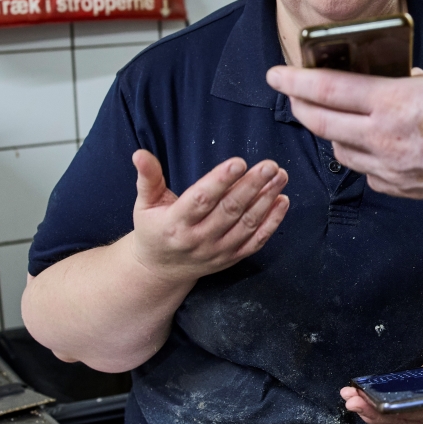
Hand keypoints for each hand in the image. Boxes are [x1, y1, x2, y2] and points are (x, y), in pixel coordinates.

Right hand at [129, 149, 289, 284]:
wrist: (161, 270)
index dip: (220, 181)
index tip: (239, 162)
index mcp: (175, 223)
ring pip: (247, 224)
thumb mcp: (145, 203)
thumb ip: (148, 178)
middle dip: (252, 186)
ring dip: (267, 200)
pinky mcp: (232, 258)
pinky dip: (272, 222)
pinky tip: (283, 201)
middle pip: (230, 210)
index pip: (201, 200)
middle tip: (270, 166)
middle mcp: (198, 239)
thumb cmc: (154, 229)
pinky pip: (256, 241)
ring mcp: (218, 251)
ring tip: (280, 177)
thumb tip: (140, 153)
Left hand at [266, 65, 422, 205]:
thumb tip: (392, 79)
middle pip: (322, 123)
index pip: (327, 90)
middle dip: (301, 107)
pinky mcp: (403, 188)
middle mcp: (385, 137)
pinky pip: (368, 172)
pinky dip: (362, 157)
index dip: (295, 81)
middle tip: (293, 96)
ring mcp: (392, 168)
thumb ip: (411, 80)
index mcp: (394, 102)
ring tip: (333, 119)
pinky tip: (371, 145)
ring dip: (331, 133)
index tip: (276, 75)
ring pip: (341, 151)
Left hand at [340, 335, 422, 423]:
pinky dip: (374, 406)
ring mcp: (422, 411)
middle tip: (352, 401)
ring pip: (392, 418)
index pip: (416, 417)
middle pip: (398, 420)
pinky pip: (392, 411)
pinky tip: (360, 397)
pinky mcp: (414, 401)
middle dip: (372, 412)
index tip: (374, 406)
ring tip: (349, 399)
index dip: (394, 414)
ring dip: (368, 411)